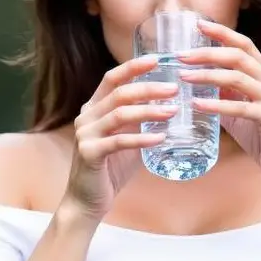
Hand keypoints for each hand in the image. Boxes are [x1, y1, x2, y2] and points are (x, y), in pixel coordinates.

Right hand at [63, 56, 177, 220]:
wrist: (87, 201)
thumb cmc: (109, 169)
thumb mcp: (126, 139)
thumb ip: (140, 123)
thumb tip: (171, 107)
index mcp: (93, 108)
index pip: (112, 79)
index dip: (133, 67)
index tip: (157, 59)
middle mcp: (86, 117)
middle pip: (119, 93)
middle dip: (148, 88)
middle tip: (174, 88)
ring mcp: (86, 135)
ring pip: (119, 114)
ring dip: (148, 111)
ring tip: (173, 111)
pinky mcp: (90, 154)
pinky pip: (119, 142)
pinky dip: (142, 139)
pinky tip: (161, 138)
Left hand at [178, 20, 260, 188]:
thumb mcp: (240, 111)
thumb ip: (225, 96)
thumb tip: (199, 84)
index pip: (244, 45)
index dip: (222, 33)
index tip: (198, 24)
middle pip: (238, 56)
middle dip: (207, 52)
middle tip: (180, 55)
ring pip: (236, 77)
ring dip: (206, 75)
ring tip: (183, 76)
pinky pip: (239, 107)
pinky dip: (216, 104)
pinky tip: (197, 103)